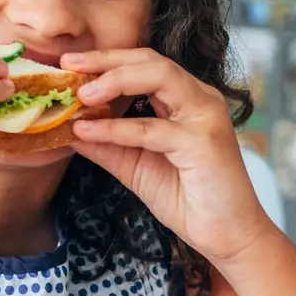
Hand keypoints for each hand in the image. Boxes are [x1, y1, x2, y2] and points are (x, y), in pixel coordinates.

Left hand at [64, 49, 272, 264]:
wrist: (227, 236)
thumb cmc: (190, 200)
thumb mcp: (137, 166)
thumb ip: (108, 145)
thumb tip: (68, 129)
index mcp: (188, 101)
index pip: (145, 65)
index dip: (107, 60)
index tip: (69, 64)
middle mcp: (201, 99)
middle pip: (151, 60)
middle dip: (106, 59)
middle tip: (68, 66)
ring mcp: (205, 117)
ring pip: (158, 77)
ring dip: (114, 80)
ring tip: (81, 94)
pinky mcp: (203, 143)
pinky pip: (151, 128)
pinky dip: (116, 128)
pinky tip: (87, 131)